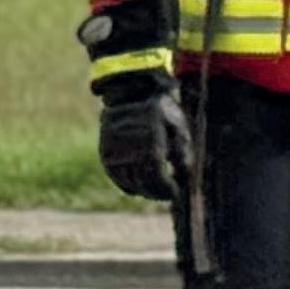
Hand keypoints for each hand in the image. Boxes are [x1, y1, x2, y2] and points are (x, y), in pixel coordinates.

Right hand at [98, 88, 190, 202]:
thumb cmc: (161, 111)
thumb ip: (182, 153)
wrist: (130, 93)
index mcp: (150, 136)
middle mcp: (128, 143)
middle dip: (156, 191)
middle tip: (166, 195)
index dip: (166, 188)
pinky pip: (116, 176)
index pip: (157, 173)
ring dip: (143, 189)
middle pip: (141, 179)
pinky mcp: (104, 151)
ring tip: (155, 191)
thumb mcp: (178, 127)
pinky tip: (139, 187)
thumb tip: (184, 178)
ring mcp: (113, 148)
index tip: (176, 194)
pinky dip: (128, 184)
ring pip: (128, 180)